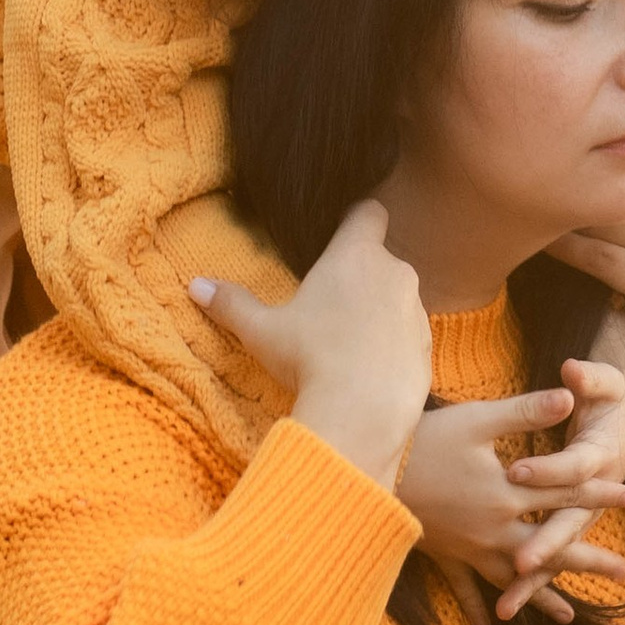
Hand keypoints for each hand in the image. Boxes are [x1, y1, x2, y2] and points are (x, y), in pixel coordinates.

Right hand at [190, 202, 430, 486]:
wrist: (362, 412)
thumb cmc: (310, 360)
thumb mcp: (262, 332)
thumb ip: (232, 304)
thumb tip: (194, 286)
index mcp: (356, 254)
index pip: (368, 212)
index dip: (355, 219)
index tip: (338, 235)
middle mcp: (394, 272)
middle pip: (380, 259)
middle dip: (360, 276)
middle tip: (329, 305)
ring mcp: (417, 310)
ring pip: (397, 299)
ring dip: (378, 312)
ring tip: (347, 344)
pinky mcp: (430, 347)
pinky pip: (410, 336)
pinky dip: (394, 346)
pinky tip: (368, 371)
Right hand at [397, 366, 624, 624]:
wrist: (369, 476)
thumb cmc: (424, 442)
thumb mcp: (478, 420)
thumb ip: (525, 411)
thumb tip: (569, 395)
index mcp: (507, 492)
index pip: (563, 492)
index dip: (597, 493)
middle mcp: (494, 527)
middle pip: (550, 546)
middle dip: (588, 560)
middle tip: (623, 574)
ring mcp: (470, 547)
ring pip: (514, 576)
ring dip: (543, 595)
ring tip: (569, 614)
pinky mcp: (445, 554)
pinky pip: (465, 587)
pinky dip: (477, 605)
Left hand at [500, 337, 624, 620]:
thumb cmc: (617, 395)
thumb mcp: (608, 381)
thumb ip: (591, 378)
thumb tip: (573, 369)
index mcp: (600, 454)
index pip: (573, 467)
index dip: (548, 469)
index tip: (516, 471)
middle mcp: (596, 491)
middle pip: (569, 523)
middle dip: (545, 545)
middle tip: (520, 564)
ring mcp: (588, 511)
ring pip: (561, 549)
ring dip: (536, 580)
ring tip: (505, 609)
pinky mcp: (576, 519)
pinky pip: (556, 555)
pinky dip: (536, 582)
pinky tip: (506, 606)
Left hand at [552, 151, 624, 480]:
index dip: (601, 143)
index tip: (559, 137)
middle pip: (618, 173)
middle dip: (574, 166)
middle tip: (525, 158)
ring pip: (601, 212)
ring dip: (560, 205)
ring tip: (522, 194)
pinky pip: (595, 255)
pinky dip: (562, 246)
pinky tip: (537, 239)